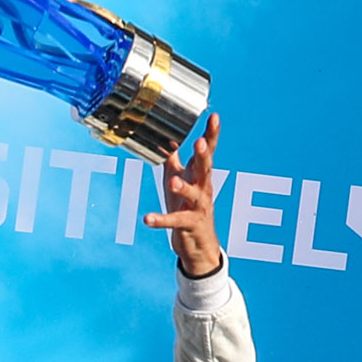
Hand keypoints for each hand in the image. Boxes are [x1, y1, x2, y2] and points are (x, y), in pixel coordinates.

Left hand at [144, 113, 222, 276]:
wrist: (199, 244)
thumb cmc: (188, 207)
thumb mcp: (180, 178)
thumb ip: (174, 158)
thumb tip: (165, 137)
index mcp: (201, 176)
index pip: (209, 152)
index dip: (212, 134)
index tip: (214, 117)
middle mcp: (204, 189)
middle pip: (206, 169)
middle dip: (203, 156)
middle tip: (200, 142)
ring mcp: (197, 208)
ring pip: (193, 195)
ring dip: (184, 188)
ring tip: (174, 181)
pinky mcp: (187, 225)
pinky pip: (174, 222)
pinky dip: (160, 220)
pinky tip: (147, 219)